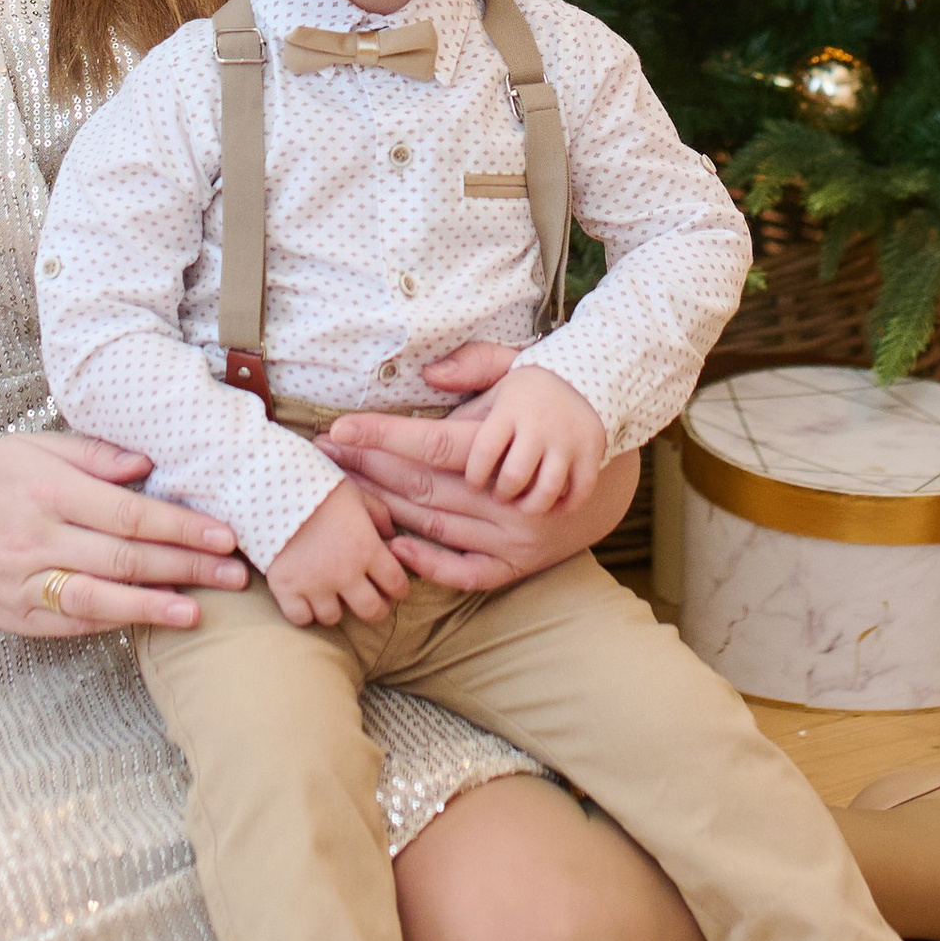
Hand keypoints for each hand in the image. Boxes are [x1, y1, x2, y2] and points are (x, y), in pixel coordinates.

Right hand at [0, 429, 246, 636]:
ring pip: (100, 597)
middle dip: (185, 566)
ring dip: (155, 605)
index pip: (127, 513)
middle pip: (123, 557)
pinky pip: (74, 621)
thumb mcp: (35, 447)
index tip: (224, 533)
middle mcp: (36, 539)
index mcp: (47, 491)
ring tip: (200, 610)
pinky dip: (116, 621)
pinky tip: (151, 620)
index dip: (180, 526)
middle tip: (234, 574)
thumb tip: (149, 465)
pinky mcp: (17, 615)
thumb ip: (94, 455)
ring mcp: (25, 582)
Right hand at [264, 476, 411, 628]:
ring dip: (335, 608)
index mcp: (367, 548)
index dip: (399, 589)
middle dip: (375, 608)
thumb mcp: (356, 494)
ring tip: (331, 595)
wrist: (272, 485)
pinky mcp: (285, 588)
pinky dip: (304, 612)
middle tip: (369, 600)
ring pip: (333, 618)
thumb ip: (379, 515)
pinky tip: (305, 598)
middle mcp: (345, 573)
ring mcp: (314, 584)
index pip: (397, 584)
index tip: (393, 587)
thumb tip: (391, 536)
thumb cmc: (318, 485)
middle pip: (372, 611)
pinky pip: (300, 618)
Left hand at [324, 374, 640, 593]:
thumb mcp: (522, 375)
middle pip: (422, 486)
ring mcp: (515, 534)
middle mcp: (509, 495)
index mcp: (508, 445)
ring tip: (342, 492)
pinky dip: (431, 565)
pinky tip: (397, 548)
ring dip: (385, 510)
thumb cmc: (553, 414)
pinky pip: (468, 573)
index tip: (337, 429)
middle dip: (367, 469)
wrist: (616, 470)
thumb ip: (477, 367)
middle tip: (323, 456)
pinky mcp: (521, 562)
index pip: (431, 443)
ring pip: (435, 525)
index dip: (380, 436)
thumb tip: (428, 374)